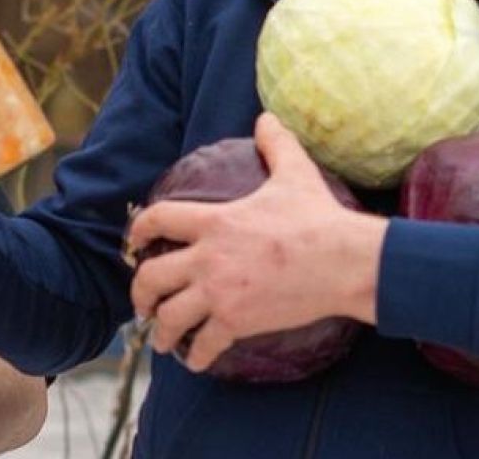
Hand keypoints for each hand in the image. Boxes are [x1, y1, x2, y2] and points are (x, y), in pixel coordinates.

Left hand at [126, 113, 386, 371]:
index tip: (133, 244)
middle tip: (142, 304)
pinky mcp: (238, 322)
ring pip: (170, 317)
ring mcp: (220, 292)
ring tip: (162, 338)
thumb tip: (266, 117)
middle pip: (151, 277)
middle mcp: (208, 258)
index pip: (157, 220)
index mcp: (214, 221)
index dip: (137, 231)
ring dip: (160, 331)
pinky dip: (195, 357)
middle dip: (139, 294)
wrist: (345, 262)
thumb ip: (275, 144)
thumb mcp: (294, 173)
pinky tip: (195, 361)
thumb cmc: (319, 218)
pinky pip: (204, 345)